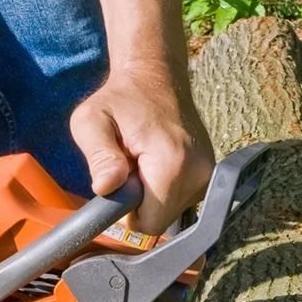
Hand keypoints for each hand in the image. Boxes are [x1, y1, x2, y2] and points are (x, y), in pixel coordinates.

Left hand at [70, 66, 213, 234]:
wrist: (155, 77)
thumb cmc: (119, 100)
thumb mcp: (92, 121)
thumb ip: (98, 156)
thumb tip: (106, 187)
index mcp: (172, 165)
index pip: (149, 224)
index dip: (127, 214)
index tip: (120, 183)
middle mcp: (199, 174)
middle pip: (162, 222)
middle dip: (140, 203)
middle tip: (130, 167)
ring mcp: (208, 175)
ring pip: (172, 212)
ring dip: (152, 196)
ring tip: (143, 161)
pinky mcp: (209, 174)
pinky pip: (181, 200)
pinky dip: (165, 189)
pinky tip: (157, 163)